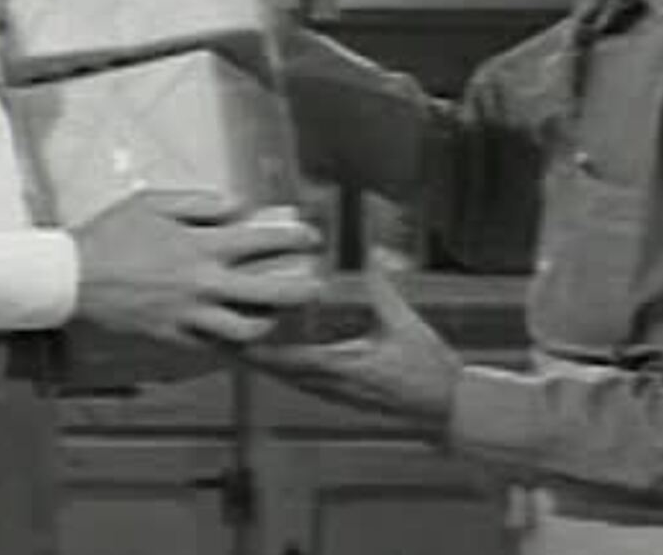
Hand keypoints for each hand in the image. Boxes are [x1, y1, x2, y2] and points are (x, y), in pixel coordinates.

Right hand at [70, 189, 326, 346]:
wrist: (70, 278)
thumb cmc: (110, 235)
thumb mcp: (154, 202)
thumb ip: (201, 204)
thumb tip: (238, 208)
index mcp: (202, 245)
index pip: (264, 241)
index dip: (296, 239)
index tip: (312, 238)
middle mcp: (203, 284)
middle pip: (271, 292)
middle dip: (303, 289)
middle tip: (317, 286)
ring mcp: (190, 315)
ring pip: (248, 329)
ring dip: (270, 322)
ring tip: (278, 315)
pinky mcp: (174, 337)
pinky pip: (214, 345)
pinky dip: (231, 340)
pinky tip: (239, 333)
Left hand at [246, 269, 463, 435]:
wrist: (446, 408)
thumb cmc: (427, 370)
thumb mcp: (405, 324)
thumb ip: (382, 290)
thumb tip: (368, 255)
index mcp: (342, 367)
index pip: (288, 359)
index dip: (256, 348)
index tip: (230, 334)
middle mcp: (331, 385)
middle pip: (276, 371)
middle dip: (245, 354)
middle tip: (216, 333)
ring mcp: (334, 393)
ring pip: (286, 378)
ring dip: (260, 361)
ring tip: (233, 340)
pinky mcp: (340, 394)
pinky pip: (300, 381)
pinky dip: (281, 367)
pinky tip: (273, 353)